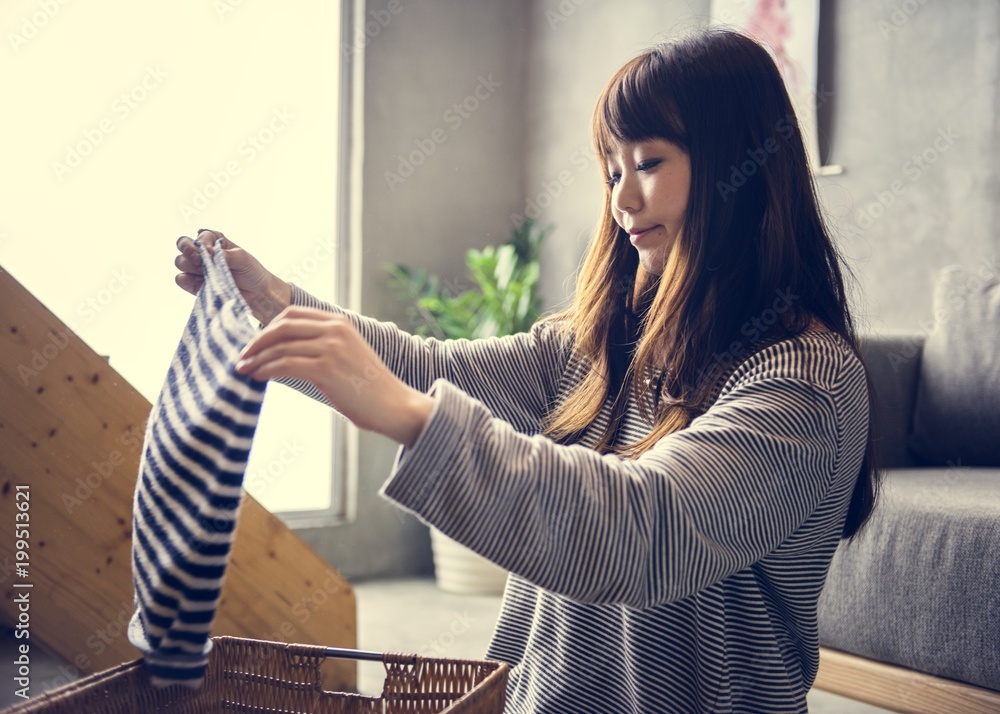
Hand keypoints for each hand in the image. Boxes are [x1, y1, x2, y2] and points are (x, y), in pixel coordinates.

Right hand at [175, 229, 291, 324]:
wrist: (257, 294)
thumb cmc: (252, 272)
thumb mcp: (242, 258)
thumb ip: (223, 254)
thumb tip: (207, 253)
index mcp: (214, 241)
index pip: (199, 236)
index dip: (202, 243)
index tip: (211, 252)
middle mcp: (203, 253)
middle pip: (182, 244)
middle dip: (188, 250)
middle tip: (199, 260)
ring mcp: (197, 269)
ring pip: (180, 262)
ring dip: (190, 266)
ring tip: (207, 273)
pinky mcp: (195, 285)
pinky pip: (181, 279)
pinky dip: (186, 280)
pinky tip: (200, 282)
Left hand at [236, 306, 432, 446]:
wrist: (395, 405)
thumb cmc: (370, 387)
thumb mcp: (347, 355)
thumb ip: (323, 346)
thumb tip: (288, 353)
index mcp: (339, 322)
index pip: (292, 314)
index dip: (268, 327)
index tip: (255, 344)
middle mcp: (335, 329)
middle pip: (282, 326)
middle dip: (257, 342)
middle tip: (243, 357)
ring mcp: (331, 348)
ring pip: (280, 347)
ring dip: (257, 359)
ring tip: (244, 371)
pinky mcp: (326, 369)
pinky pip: (284, 365)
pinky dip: (266, 371)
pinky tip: (258, 378)